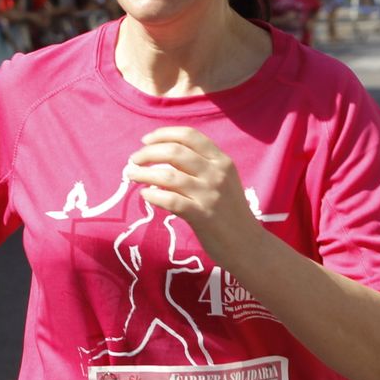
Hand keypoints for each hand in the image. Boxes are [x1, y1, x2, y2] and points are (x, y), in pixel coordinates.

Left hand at [122, 127, 261, 262]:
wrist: (247, 244)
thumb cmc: (229, 211)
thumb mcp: (222, 180)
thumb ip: (201, 166)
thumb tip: (162, 155)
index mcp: (222, 161)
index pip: (189, 136)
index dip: (163, 134)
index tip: (146, 141)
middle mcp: (216, 174)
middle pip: (175, 152)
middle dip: (148, 153)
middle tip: (134, 160)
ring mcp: (210, 195)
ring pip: (168, 175)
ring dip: (144, 173)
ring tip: (132, 175)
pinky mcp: (202, 216)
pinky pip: (171, 200)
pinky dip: (153, 195)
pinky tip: (145, 195)